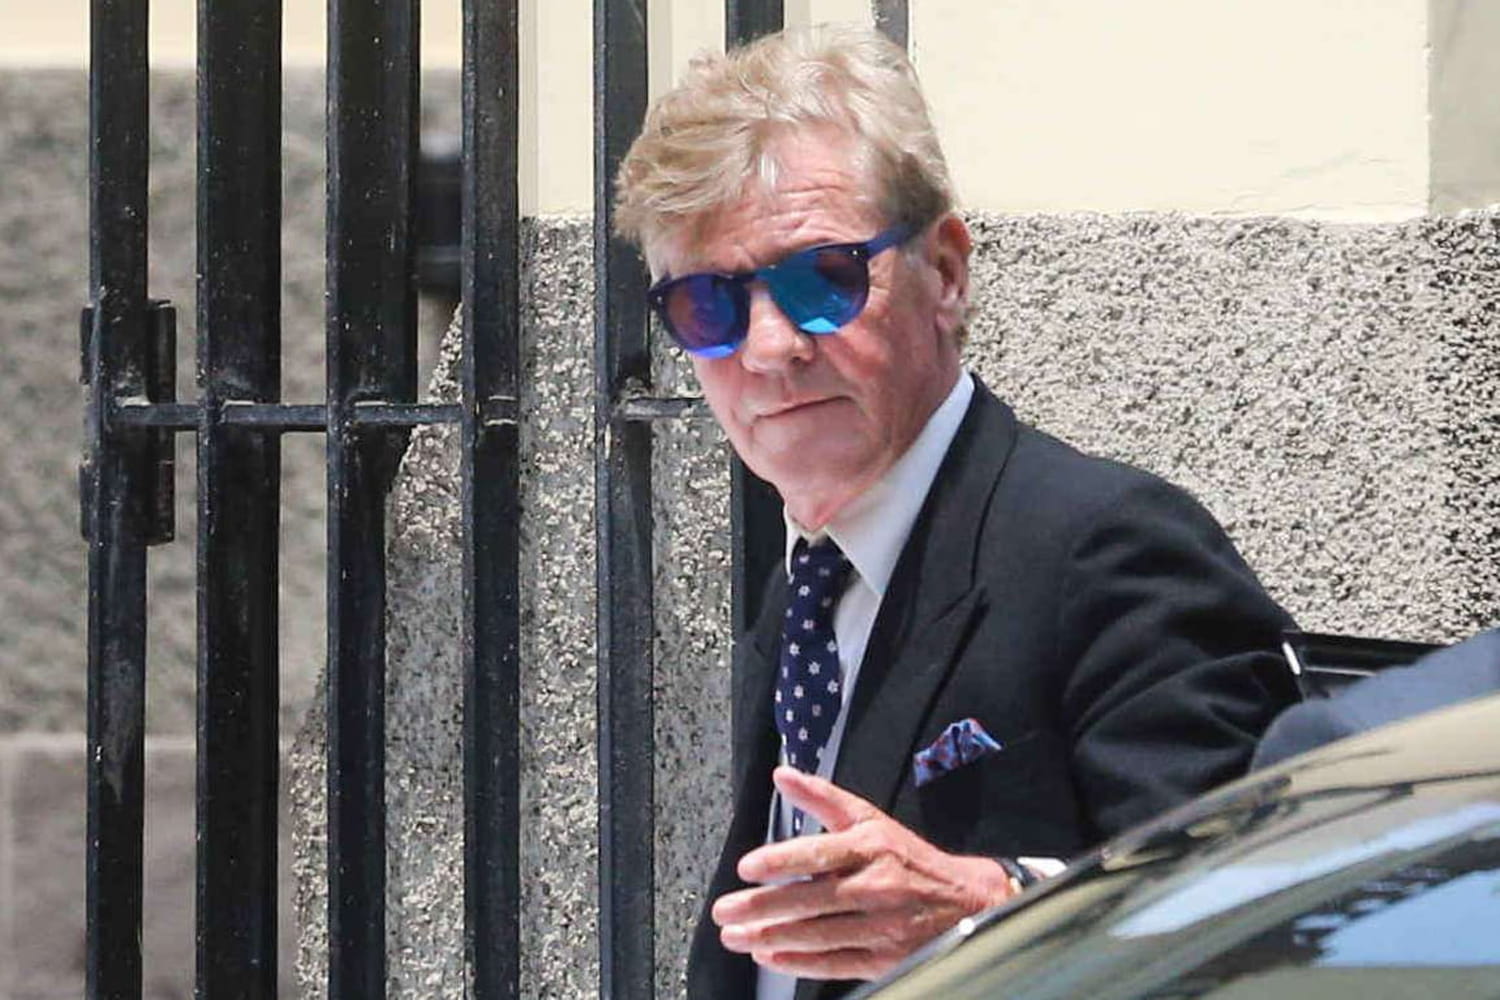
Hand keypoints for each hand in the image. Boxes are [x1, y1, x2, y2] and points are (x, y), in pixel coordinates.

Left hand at [711, 766, 1016, 980]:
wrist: (966, 902)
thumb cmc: (908, 858)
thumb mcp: (871, 819)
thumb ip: (823, 798)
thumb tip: (781, 774)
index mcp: (871, 846)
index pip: (818, 854)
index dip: (780, 862)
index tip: (746, 868)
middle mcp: (875, 886)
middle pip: (809, 900)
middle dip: (760, 907)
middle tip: (723, 910)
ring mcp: (880, 926)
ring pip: (816, 935)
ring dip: (769, 936)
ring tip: (734, 936)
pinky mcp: (884, 959)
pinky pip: (833, 963)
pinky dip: (798, 962)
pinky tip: (769, 955)